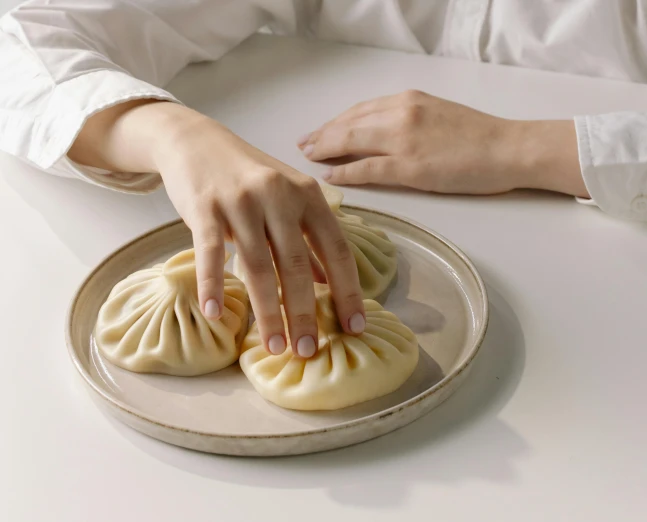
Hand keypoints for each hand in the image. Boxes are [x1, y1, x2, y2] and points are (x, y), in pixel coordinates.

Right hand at [69, 100, 365, 357]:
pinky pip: (210, 252)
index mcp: (308, 195)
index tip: (354, 327)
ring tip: (275, 346)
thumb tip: (330, 284)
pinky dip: (212, 284)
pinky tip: (214, 313)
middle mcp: (279, 196)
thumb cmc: (249, 176)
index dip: (348, 291)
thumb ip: (309, 239)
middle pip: (298, 265)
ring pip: (258, 265)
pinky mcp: (204, 207)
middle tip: (310, 351)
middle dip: (305, 312)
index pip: (337, 250)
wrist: (196, 140)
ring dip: (267, 311)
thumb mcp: (288, 199)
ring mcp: (241, 201)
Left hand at [298, 90, 586, 196]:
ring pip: (352, 140)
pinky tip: (330, 175)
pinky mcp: (411, 166)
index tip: (319, 131)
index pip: (360, 110)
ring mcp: (404, 138)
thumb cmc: (481, 136)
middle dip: (322, 134)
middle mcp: (401, 112)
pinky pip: (367, 168)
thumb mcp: (439, 116)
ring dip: (326, 149)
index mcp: (409, 100)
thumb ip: (409, 121)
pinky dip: (345, 171)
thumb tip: (382, 136)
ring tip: (309, 158)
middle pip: (349, 123)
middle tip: (303, 145)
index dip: (335, 122)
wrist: (510, 148)